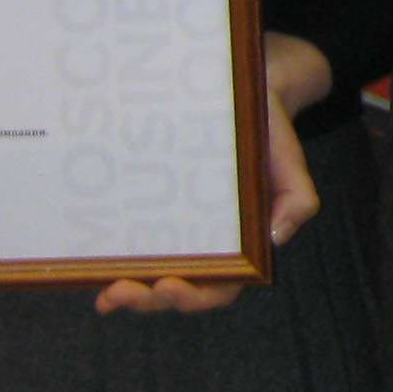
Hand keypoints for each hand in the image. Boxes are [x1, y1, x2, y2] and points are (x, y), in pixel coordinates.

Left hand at [94, 32, 327, 316]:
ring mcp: (177, 230)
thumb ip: (297, 199)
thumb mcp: (288, 158)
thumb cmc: (267, 129)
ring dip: (128, 291)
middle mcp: (208, 242)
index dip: (195, 296)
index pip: (222, 286)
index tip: (169, 285)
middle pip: (179, 289)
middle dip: (149, 299)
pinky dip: (113, 265)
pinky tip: (95, 270)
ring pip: (152, 275)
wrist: (246, 92)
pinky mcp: (153, 210)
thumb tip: (275, 237)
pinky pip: (134, 246)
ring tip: (108, 292)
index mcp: (243, 241)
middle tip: (122, 292)